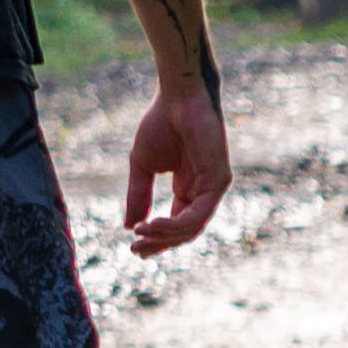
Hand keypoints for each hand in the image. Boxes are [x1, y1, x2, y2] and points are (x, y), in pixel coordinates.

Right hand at [122, 86, 228, 255]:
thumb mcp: (142, 166)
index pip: (177, 223)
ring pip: (192, 227)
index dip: (157, 239)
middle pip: (186, 231)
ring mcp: (214, 187)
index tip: (134, 248)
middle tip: (136, 251)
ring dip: (164, 236)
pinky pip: (197, 214)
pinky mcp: (218, 181)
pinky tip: (152, 224)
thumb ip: (138, 195)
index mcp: (189, 187)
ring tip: (140, 235)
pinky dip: (174, 224)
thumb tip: (128, 227)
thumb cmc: (162, 123)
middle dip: (160, 243)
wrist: (178, 97)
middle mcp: (204, 190)